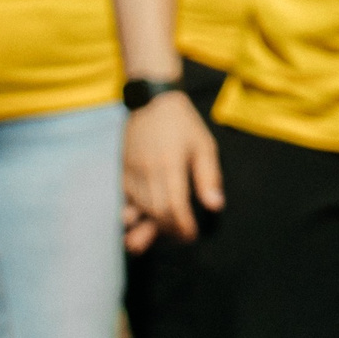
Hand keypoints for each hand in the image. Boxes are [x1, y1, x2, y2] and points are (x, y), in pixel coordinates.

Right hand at [121, 90, 220, 253]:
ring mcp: (133, 170)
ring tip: (163, 232)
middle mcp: (149, 170)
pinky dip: (133, 212)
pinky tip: (140, 220)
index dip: (183, 226)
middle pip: (156, 211)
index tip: (191, 235)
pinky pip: (126, 198)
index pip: (175, 207)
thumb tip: (215, 206)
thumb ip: (208, 177)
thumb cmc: (184, 124)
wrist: (152, 101)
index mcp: (171, 164)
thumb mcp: (204, 146)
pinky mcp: (123, 169)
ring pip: (140, 207)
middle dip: (169, 229)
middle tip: (181, 236)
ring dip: (151, 224)